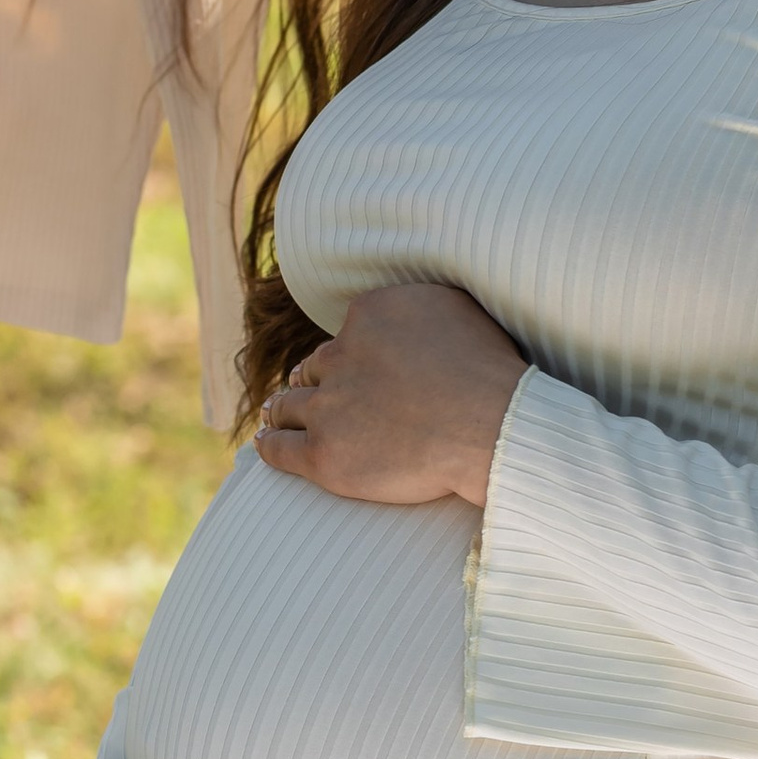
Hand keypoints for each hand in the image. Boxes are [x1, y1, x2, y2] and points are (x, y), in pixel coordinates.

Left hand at [255, 280, 526, 507]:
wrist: (490, 425)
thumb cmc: (489, 371)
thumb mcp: (454, 307)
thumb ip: (414, 305)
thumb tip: (393, 312)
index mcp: (368, 315)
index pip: (346, 334)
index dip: (351, 355)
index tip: (355, 369)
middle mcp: (340, 355)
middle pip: (313, 369)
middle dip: (313, 381)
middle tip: (313, 393)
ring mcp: (328, 407)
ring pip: (288, 405)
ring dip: (283, 410)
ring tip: (276, 417)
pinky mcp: (324, 454)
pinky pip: (279, 447)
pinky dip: (270, 443)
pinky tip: (266, 443)